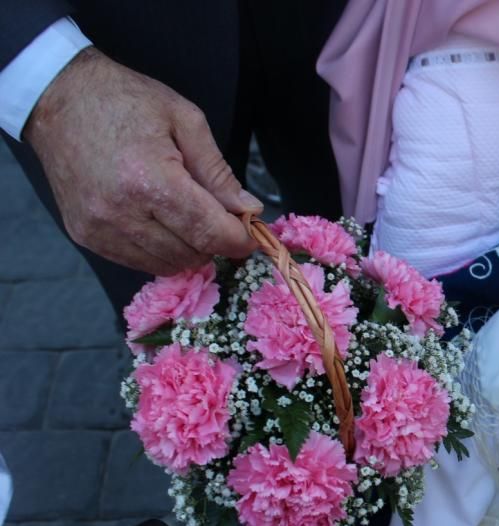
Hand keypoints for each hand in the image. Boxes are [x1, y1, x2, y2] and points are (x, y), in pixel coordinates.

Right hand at [24, 48, 262, 275]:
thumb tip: (247, 210)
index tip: (251, 234)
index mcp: (150, 180)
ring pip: (167, 264)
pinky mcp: (86, 236)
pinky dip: (160, 250)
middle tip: (219, 217)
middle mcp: (121, 212)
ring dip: (188, 248)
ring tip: (187, 216)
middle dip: (214, 241)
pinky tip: (160, 221)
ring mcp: (100, 229)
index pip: (209, 232)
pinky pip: (139, 261)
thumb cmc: (126, 101)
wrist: (58, 98)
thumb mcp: (185, 121)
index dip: (239, 239)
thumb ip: (218, 172)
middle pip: (191, 253)